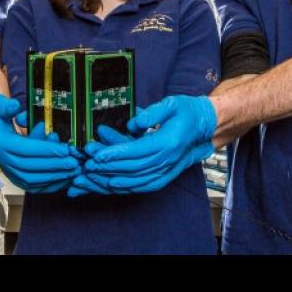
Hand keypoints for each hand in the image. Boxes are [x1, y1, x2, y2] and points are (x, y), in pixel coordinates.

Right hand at [0, 92, 81, 192]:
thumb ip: (6, 106)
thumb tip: (16, 107)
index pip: (25, 148)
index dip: (45, 150)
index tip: (64, 149)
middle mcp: (1, 157)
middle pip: (30, 167)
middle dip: (53, 166)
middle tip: (74, 163)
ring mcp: (6, 166)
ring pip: (30, 179)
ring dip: (52, 177)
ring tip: (71, 172)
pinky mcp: (11, 171)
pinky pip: (29, 184)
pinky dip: (46, 185)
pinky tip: (61, 181)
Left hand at [75, 95, 216, 193]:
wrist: (205, 127)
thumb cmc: (187, 112)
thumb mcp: (171, 103)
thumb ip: (152, 112)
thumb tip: (133, 122)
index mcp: (168, 142)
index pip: (137, 150)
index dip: (116, 154)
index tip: (97, 155)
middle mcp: (167, 160)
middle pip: (133, 168)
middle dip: (107, 168)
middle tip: (86, 167)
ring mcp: (167, 171)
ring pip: (136, 181)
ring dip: (112, 181)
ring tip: (92, 179)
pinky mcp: (165, 176)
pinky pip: (144, 186)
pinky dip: (126, 188)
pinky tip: (110, 186)